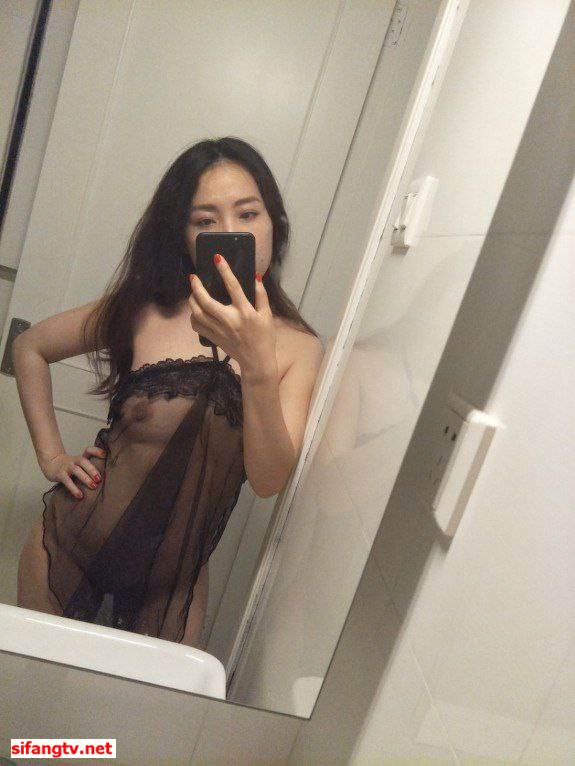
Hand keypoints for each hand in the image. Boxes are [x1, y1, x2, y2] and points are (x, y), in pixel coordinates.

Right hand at [39, 445, 106, 499]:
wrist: (50, 464)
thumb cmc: (69, 466)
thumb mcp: (78, 464)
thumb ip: (89, 468)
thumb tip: (105, 478)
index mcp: (80, 458)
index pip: (88, 450)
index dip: (96, 451)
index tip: (104, 455)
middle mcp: (74, 461)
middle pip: (83, 461)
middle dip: (92, 469)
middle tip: (99, 478)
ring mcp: (67, 467)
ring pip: (76, 470)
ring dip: (86, 478)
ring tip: (93, 486)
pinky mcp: (60, 475)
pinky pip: (67, 481)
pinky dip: (74, 488)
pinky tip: (80, 495)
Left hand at [188, 254, 277, 378]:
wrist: (257, 361)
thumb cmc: (264, 337)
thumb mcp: (267, 315)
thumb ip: (261, 295)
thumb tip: (256, 277)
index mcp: (245, 312)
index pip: (233, 287)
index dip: (224, 270)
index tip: (217, 258)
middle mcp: (229, 320)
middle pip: (206, 301)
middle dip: (196, 287)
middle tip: (193, 277)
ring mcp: (220, 330)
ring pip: (198, 313)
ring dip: (192, 301)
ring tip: (193, 292)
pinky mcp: (214, 338)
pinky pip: (197, 326)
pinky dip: (193, 317)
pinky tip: (195, 311)